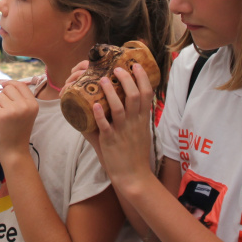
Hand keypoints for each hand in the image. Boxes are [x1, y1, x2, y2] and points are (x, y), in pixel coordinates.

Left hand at [0, 81, 37, 159]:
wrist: (14, 152)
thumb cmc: (16, 132)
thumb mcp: (20, 112)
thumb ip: (10, 95)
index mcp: (33, 104)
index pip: (19, 84)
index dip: (9, 84)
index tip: (2, 88)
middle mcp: (25, 105)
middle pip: (7, 88)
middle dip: (2, 96)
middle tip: (4, 110)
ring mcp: (14, 110)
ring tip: (1, 117)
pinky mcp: (1, 116)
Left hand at [83, 64, 157, 192]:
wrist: (134, 176)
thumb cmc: (134, 154)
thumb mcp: (138, 133)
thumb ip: (130, 118)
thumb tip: (120, 102)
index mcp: (142, 119)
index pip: (147, 93)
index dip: (142, 77)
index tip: (135, 65)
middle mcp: (134, 123)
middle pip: (135, 95)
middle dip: (126, 79)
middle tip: (117, 69)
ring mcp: (123, 131)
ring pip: (119, 108)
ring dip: (111, 92)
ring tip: (103, 80)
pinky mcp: (111, 141)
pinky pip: (105, 126)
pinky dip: (100, 115)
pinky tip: (94, 105)